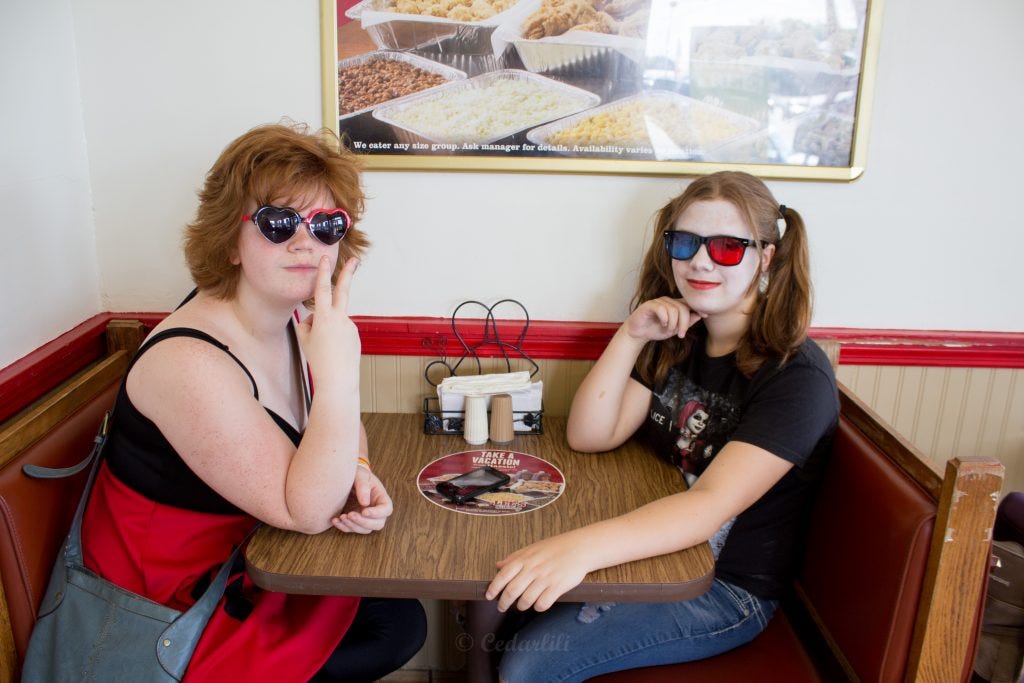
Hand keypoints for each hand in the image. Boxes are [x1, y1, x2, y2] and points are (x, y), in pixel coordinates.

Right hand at [294, 255, 360, 387]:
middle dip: (348, 273)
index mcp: (324, 317)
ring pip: (333, 320)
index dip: (322, 273)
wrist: (338, 379)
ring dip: (326, 328)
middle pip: (343, 291)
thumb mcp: (304, 340)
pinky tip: (332, 351)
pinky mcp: (355, 334)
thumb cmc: (319, 361)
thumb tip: (314, 317)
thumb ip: (307, 323)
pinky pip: (340, 331)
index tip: (325, 259)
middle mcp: (340, 318)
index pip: (322, 290)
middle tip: (355, 260)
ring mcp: (350, 326)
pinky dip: (334, 338)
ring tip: (323, 349)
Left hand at [331, 466, 392, 533]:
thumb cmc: (357, 475)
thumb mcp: (361, 475)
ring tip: (341, 516)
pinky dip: (343, 527)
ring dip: (353, 526)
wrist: (347, 478)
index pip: (386, 509)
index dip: (377, 513)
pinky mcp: (355, 521)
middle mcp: (376, 510)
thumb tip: (365, 503)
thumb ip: (363, 486)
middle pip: (378, 524)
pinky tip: (335, 520)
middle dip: (363, 522)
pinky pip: (352, 529)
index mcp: (381, 497)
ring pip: (365, 530)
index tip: (364, 511)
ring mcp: (366, 517)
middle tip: (350, 514)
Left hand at [485, 534, 590, 612]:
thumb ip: (514, 558)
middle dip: (504, 602)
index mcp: (525, 559)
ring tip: (521, 606)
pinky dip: (538, 607)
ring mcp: (545, 578)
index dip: (494, 588)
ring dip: (521, 606)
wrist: (579, 547)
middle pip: (512, 591)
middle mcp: (533, 569)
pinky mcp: (558, 587)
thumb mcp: (532, 549)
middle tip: (501, 607)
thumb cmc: (554, 548)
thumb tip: (498, 565)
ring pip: (526, 600)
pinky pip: (543, 603)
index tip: (489, 596)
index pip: (503, 575)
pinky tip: (538, 604)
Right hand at [624, 297, 701, 341]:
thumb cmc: (655, 330)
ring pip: (673, 309)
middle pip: (683, 307)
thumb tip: (699, 316)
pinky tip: (663, 324)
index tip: (704, 315)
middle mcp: (667, 301)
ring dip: (673, 323)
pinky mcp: (649, 305)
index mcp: (674, 305)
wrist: (638, 334)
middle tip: (681, 334)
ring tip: (669, 331)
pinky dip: (665, 318)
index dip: (697, 308)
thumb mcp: (674, 329)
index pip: (688, 303)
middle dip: (684, 323)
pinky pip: (661, 309)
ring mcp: (658, 302)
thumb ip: (686, 323)